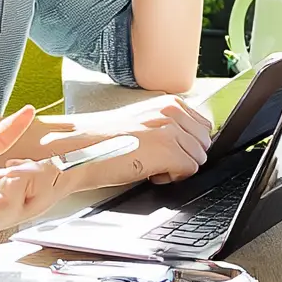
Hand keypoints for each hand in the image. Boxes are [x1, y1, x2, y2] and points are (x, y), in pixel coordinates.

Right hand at [34, 96, 211, 187]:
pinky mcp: (167, 150)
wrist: (78, 149)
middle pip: (204, 144)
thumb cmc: (103, 140)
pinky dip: (171, 178)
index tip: (166, 151)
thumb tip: (190, 143)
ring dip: (177, 168)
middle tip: (156, 160)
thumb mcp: (143, 123)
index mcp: (168, 102)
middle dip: (185, 157)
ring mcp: (170, 129)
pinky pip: (189, 170)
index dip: (187, 145)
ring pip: (198, 158)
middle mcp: (172, 111)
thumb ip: (168, 126)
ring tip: (150, 165)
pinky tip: (150, 173)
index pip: (203, 127)